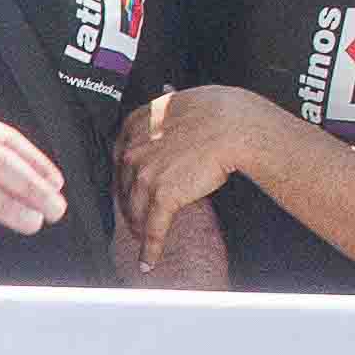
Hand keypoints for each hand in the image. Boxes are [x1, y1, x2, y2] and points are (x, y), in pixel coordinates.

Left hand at [114, 86, 280, 262]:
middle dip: (129, 205)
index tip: (127, 188)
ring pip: (135, 209)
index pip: (120, 158)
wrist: (234, 126)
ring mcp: (145, 174)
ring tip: (143, 239)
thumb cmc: (218, 110)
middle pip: (124, 186)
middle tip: (134, 218)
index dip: (124, 177)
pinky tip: (149, 261)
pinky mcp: (162, 196)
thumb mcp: (181, 99)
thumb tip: (166, 93)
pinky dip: (150, 249)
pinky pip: (153, 228)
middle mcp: (133, 149)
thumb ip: (167, 107)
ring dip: (138, 228)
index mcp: (136, 125)